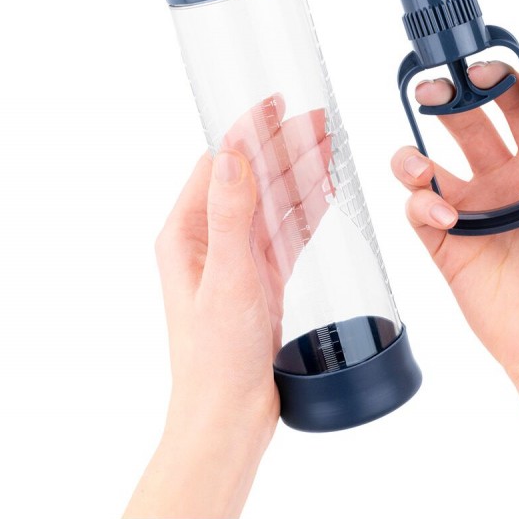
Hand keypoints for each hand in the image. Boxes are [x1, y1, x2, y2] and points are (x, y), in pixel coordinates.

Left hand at [125, 96, 332, 518]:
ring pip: (273, 201)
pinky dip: (307, 208)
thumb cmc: (215, 356)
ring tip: (331, 144)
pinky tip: (326, 190)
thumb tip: (234, 156)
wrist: (228, 416)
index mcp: (187, 232)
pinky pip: (286, 231)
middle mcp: (209, 239)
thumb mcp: (226, 280)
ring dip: (300, 172)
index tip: (276, 102)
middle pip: (252, 177)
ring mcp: (237, 257)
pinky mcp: (261, 277)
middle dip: (285, 146)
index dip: (249, 130)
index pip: (220, 163)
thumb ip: (232, 216)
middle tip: (321, 120)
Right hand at [391, 64, 518, 383]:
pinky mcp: (443, 241)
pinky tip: (445, 217)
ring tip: (417, 166)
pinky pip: (416, 207)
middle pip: (464, 127)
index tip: (478, 70)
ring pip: (426, 166)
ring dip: (412, 156)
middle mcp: (502, 182)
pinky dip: (421, 203)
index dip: (495, 84)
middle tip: (430, 93)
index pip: (512, 111)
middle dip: (445, 104)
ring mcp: (470, 211)